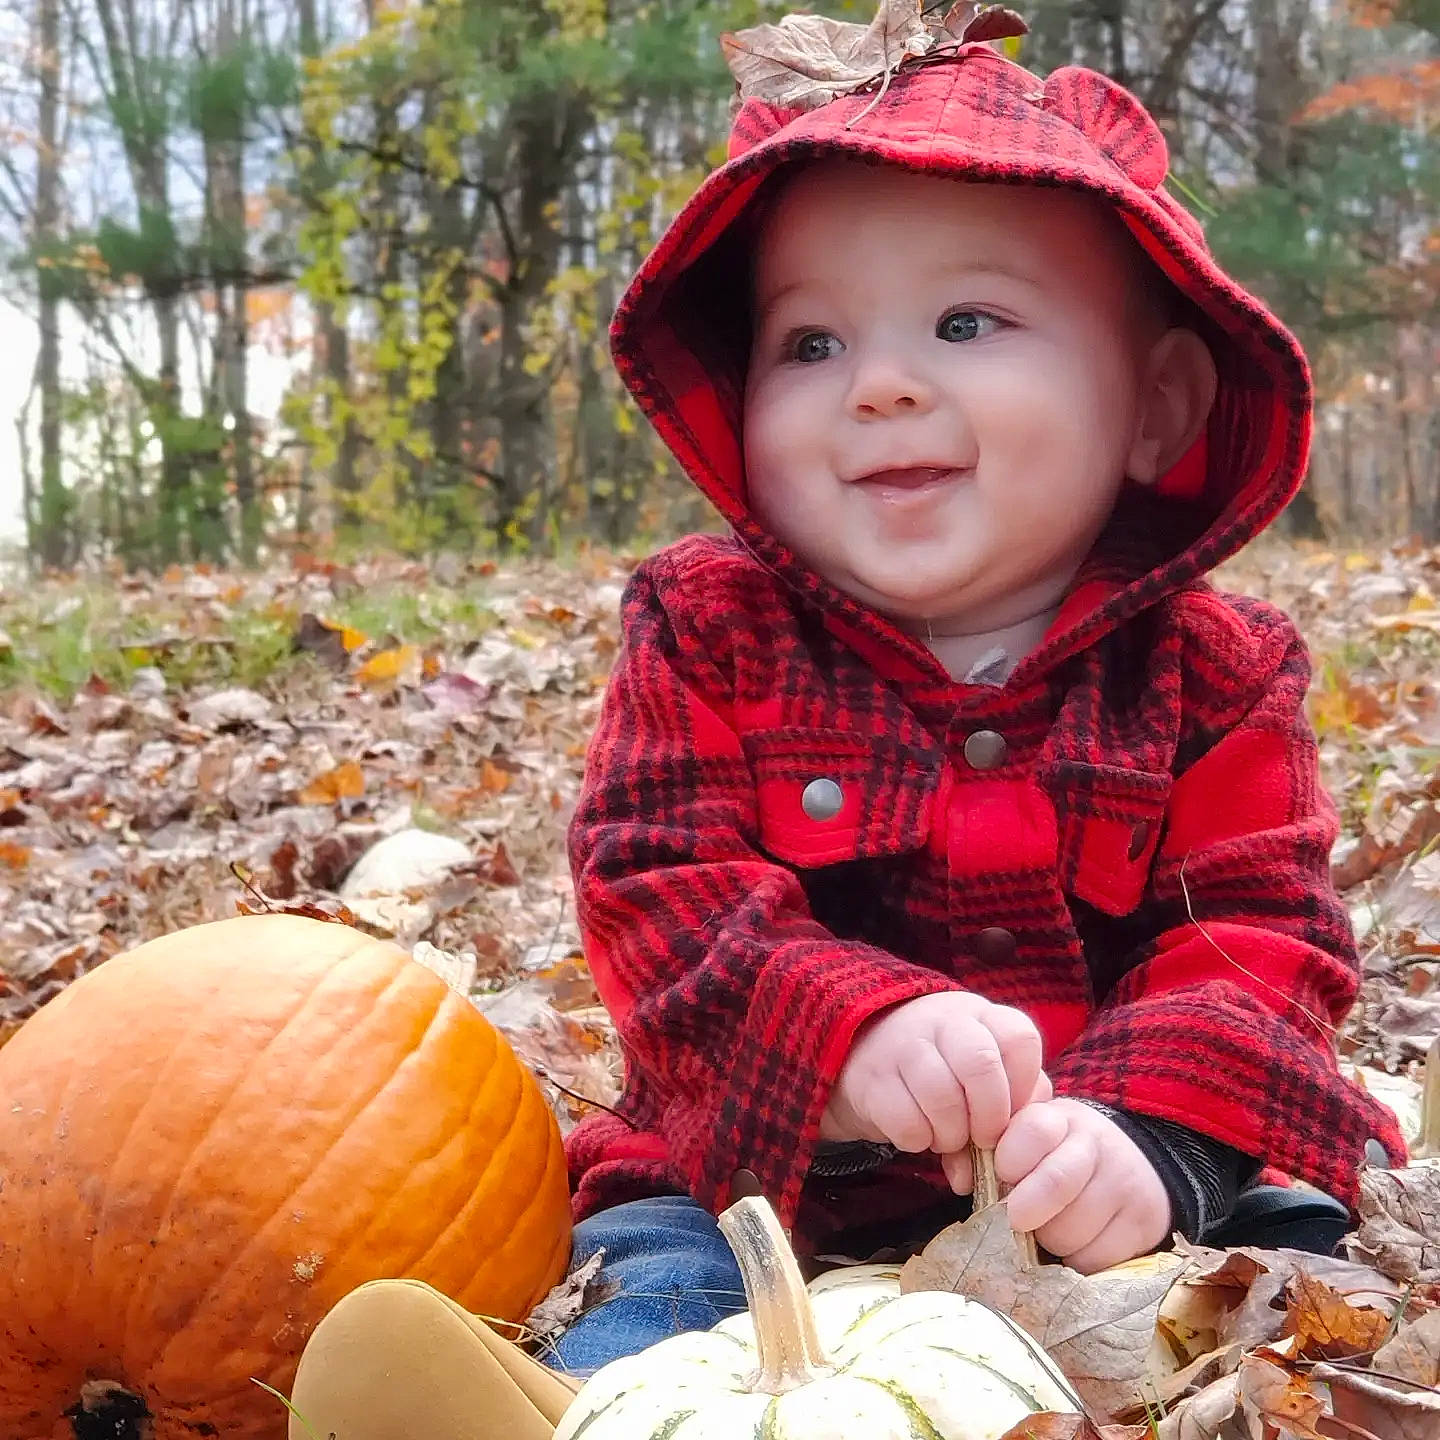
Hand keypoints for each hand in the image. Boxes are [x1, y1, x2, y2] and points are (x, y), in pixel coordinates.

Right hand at [820, 992, 1045, 1154]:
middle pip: (980, 1064)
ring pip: (942, 1095)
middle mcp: (942, 1022)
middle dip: (989, 1116)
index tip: (1011, 1111)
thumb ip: (1012, 1104)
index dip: (1023, 1085)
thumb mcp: (983, 1071)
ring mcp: (902, 1045)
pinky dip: (918, 1140)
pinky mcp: (872, 1079)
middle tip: (983, 1139)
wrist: (869, 1054)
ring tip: (948, 1138)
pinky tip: (918, 1134)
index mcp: (980, 1016)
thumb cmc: (944, 1070)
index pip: (1019, 1038)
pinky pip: (907, 1121)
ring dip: (952, 1134)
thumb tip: (1012, 1152)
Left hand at [982, 1098, 1171, 1271]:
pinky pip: (1095, 1258)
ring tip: (1052, 1227)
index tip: (1003, 1176)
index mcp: (1058, 1119)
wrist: (1132, 1166)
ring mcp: (1124, 1182)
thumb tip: (959, 1179)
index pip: (1035, 1129)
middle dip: (1026, 1210)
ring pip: (1071, 1230)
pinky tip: (1080, 1242)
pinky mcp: (1143, 1221)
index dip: (1011, 1159)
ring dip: (1051, 1241)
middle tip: (1018, 1219)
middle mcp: (1095, 1144)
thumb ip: (987, 1152)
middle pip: (1055, 1184)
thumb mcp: (1028, 1139)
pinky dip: (1078, 1260)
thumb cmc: (1057, 1157)